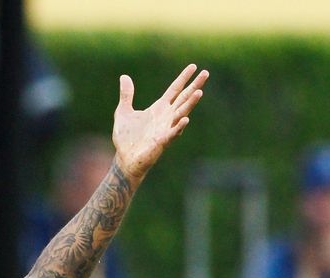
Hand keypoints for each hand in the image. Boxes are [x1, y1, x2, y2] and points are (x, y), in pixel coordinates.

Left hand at [113, 64, 208, 182]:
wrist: (124, 159)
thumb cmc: (126, 138)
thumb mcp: (123, 112)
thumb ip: (126, 95)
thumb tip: (124, 76)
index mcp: (159, 108)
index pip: (175, 89)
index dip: (183, 78)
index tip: (194, 66)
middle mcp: (166, 116)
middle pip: (183, 98)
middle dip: (194, 86)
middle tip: (206, 73)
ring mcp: (166, 128)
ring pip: (181, 113)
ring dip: (190, 103)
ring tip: (199, 92)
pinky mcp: (162, 141)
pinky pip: (173, 133)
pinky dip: (179, 126)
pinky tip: (185, 118)